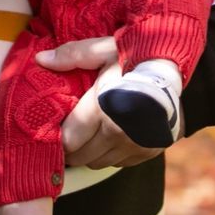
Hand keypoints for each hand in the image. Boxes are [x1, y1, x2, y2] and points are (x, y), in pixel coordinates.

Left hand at [38, 38, 164, 167]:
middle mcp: (119, 133)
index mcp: (102, 109)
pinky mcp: (148, 152)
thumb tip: (40, 59)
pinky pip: (119, 163)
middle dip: (72, 147)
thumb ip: (71, 55)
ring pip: (98, 162)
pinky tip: (113, 135)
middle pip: (81, 157)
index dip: (59, 137)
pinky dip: (112, 154)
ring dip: (91, 152)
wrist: (174, 72)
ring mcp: (135, 145)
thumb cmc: (134, 58)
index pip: (68, 141)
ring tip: (91, 133)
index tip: (57, 128)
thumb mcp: (102, 50)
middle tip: (70, 132)